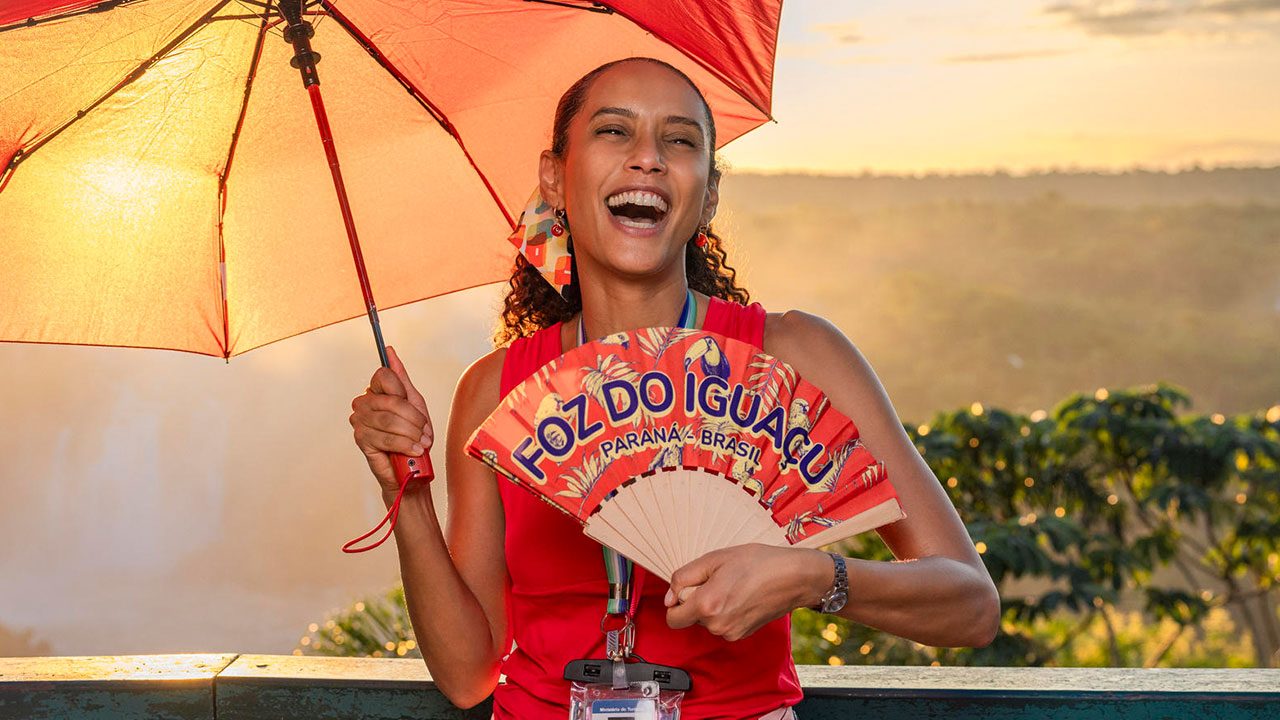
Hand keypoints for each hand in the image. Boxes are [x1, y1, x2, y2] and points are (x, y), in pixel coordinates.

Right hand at [349, 345, 433, 492]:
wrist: (411, 470)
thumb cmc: (412, 437)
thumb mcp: (414, 404)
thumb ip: (402, 379)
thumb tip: (390, 352)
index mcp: (376, 392)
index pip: (384, 375)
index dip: (403, 393)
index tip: (412, 407)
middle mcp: (364, 403)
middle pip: (392, 400)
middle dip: (414, 419)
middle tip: (423, 432)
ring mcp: (360, 421)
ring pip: (390, 420)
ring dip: (411, 433)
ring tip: (419, 443)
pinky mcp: (362, 439)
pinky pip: (386, 437)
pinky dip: (404, 444)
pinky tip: (412, 450)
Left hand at [664, 544, 832, 640]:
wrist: (793, 577)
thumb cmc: (757, 563)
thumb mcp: (714, 559)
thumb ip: (684, 578)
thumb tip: (669, 597)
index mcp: (706, 605)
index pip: (672, 618)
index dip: (675, 601)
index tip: (688, 588)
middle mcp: (717, 625)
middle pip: (690, 618)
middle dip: (696, 601)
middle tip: (717, 580)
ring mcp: (731, 632)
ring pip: (707, 621)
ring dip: (712, 607)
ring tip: (733, 586)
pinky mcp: (742, 634)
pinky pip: (722, 625)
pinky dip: (726, 613)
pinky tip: (741, 597)